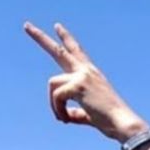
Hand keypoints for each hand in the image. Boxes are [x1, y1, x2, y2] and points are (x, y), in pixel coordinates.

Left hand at [23, 21, 147, 141]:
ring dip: (53, 103)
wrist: (123, 124)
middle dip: (41, 38)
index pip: (77, 52)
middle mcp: (87, 71)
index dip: (66, 38)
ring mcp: (82, 76)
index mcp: (91, 74)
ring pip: (53, 84)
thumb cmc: (111, 122)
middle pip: (59, 50)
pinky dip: (58, 109)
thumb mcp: (90, 115)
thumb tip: (65, 116)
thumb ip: (76, 112)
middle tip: (26, 25)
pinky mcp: (78, 85)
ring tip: (62, 118)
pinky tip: (65, 120)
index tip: (57, 26)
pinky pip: (57, 96)